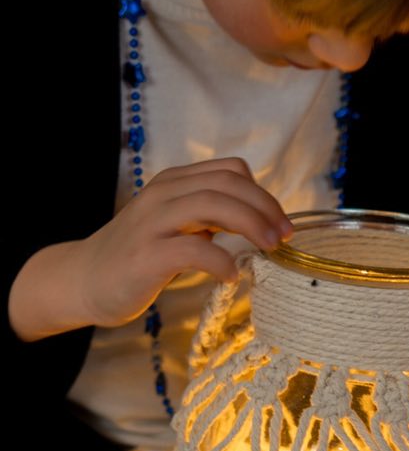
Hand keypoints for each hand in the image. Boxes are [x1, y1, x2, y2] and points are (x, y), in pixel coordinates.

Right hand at [79, 158, 291, 326]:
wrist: (82, 280)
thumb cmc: (138, 255)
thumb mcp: (175, 224)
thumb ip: (207, 215)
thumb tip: (257, 220)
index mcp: (174, 182)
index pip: (231, 170)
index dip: (263, 193)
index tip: (281, 222)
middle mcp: (163, 194)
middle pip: (228, 183)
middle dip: (266, 208)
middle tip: (284, 237)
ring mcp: (152, 222)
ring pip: (212, 205)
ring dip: (251, 225)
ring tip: (269, 249)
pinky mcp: (146, 254)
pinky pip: (194, 248)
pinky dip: (221, 261)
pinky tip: (231, 275)